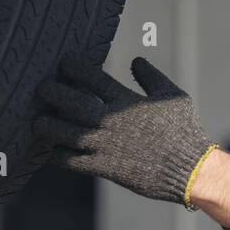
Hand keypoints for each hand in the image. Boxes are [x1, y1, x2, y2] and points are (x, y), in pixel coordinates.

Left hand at [34, 56, 215, 205]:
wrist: (190, 169)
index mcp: (128, 101)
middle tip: (42, 88)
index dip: (74, 68)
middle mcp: (113, 121)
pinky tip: (54, 150)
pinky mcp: (105, 167)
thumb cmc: (184, 130)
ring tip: (39, 120)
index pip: (93, 78)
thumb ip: (152, 77)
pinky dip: (59, 156)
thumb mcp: (174, 97)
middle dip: (53, 92)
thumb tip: (136, 60)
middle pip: (72, 102)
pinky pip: (73, 162)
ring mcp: (107, 145)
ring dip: (48, 125)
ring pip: (65, 133)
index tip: (64, 64)